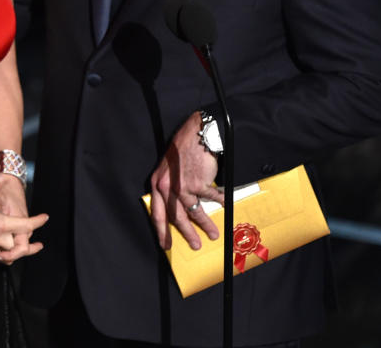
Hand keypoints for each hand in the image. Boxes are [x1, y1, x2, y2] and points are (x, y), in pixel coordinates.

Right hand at [0, 175, 46, 256]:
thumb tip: (2, 177)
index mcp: (0, 224)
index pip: (25, 226)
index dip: (37, 222)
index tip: (45, 218)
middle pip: (17, 246)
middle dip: (28, 246)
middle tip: (38, 245)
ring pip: (5, 253)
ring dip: (15, 251)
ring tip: (22, 250)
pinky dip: (0, 253)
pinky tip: (0, 251)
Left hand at [149, 111, 223, 250]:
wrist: (197, 134)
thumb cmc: (182, 149)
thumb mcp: (168, 169)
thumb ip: (169, 187)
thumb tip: (179, 209)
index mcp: (157, 184)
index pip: (157, 213)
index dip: (161, 231)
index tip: (166, 245)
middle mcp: (167, 187)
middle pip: (176, 217)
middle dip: (187, 234)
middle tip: (195, 246)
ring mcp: (183, 186)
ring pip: (195, 212)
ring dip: (205, 224)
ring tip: (213, 234)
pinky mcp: (199, 184)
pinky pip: (211, 197)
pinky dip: (218, 201)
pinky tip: (223, 204)